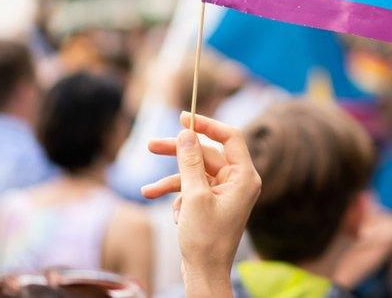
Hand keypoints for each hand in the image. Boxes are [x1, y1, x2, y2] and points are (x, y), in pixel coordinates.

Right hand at [141, 113, 260, 297]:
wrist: (205, 274)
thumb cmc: (205, 239)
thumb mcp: (194, 196)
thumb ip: (189, 161)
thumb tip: (186, 133)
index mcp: (244, 176)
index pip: (230, 137)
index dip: (207, 125)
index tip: (184, 117)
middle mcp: (237, 181)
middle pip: (206, 154)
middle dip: (178, 153)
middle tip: (150, 145)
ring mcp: (224, 193)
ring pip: (195, 172)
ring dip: (171, 180)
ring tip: (147, 190)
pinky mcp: (211, 203)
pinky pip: (192, 189)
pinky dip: (176, 196)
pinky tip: (166, 210)